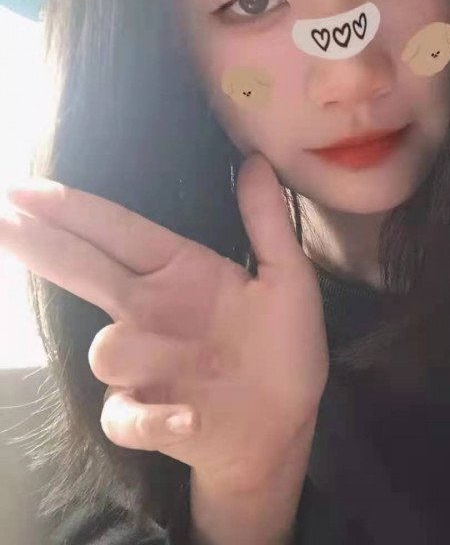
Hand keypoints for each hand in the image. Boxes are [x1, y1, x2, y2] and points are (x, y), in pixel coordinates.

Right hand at [0, 153, 328, 494]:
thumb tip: (257, 160)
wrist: (283, 424)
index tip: (23, 191)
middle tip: (2, 218)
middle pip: (83, 270)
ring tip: (197, 359)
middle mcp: (149, 311)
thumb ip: (267, 222)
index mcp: (178, 271)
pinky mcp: (145, 417)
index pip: (116, 231)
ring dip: (142, 351)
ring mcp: (143, 366)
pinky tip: (190, 415)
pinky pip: (126, 416)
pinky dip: (155, 418)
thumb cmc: (283, 346)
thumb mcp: (287, 278)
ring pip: (108, 348)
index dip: (72, 209)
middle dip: (43, 244)